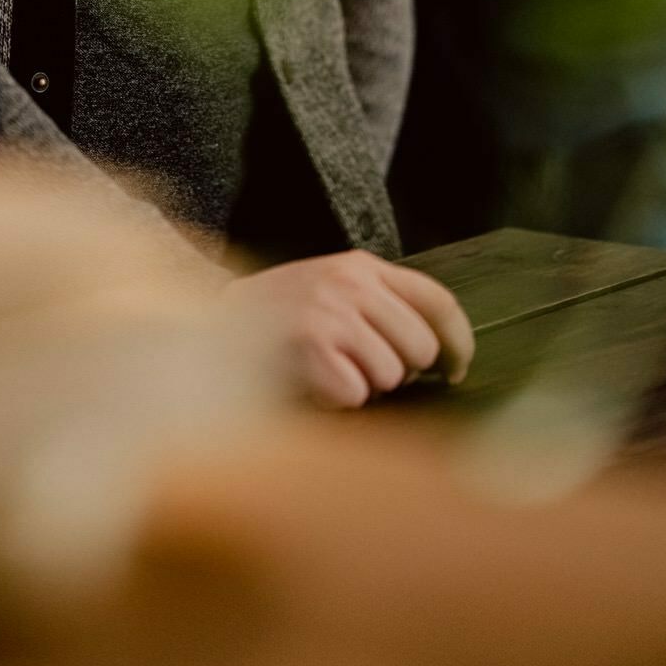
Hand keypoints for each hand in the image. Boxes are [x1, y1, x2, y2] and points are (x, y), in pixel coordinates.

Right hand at [225, 250, 473, 409]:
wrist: (207, 325)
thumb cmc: (276, 319)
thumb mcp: (331, 290)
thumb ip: (379, 306)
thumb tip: (440, 355)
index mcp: (362, 266)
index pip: (438, 301)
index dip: (458, 343)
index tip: (456, 371)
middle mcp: (350, 282)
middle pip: (419, 347)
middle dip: (398, 371)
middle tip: (356, 367)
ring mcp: (329, 312)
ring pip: (389, 375)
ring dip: (362, 386)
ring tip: (325, 370)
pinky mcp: (308, 345)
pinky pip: (353, 394)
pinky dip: (334, 400)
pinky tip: (307, 383)